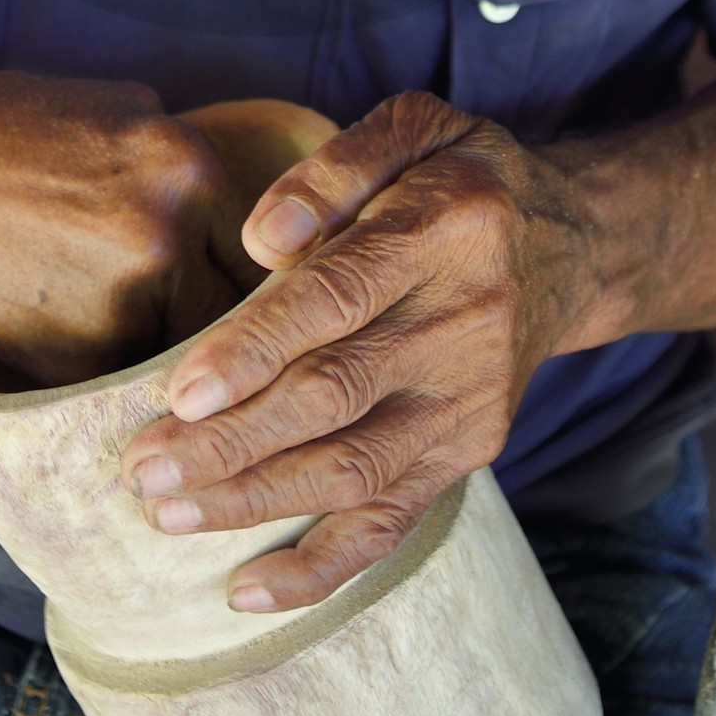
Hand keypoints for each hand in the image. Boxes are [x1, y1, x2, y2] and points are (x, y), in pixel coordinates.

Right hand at [0, 69, 261, 385]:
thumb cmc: (5, 129)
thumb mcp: (119, 112)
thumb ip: (182, 168)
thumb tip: (246, 223)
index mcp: (188, 166)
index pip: (259, 245)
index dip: (251, 271)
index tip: (243, 292)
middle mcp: (168, 233)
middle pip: (229, 305)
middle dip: (209, 313)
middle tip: (200, 329)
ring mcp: (122, 303)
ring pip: (175, 345)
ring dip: (157, 344)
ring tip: (110, 320)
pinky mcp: (75, 360)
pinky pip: (117, 372)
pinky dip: (101, 363)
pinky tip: (62, 329)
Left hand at [118, 91, 585, 610]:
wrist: (573, 242)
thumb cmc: (464, 177)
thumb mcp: (417, 128)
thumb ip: (336, 167)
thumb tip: (262, 237)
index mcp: (445, 233)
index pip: (339, 299)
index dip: (258, 348)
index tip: (181, 389)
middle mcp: (466, 326)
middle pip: (336, 398)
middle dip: (232, 442)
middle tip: (142, 465)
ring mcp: (471, 402)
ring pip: (353, 471)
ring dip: (254, 500)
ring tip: (165, 509)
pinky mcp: (469, 453)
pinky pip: (392, 523)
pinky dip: (319, 568)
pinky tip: (243, 587)